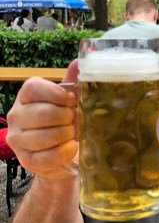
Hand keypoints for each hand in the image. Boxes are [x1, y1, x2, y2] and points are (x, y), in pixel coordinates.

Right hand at [7, 60, 78, 178]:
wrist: (65, 146)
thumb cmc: (67, 116)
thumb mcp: (71, 97)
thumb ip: (73, 80)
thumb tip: (77, 62)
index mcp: (27, 94)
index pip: (34, 88)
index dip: (57, 94)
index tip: (72, 99)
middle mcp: (16, 114)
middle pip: (42, 114)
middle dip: (66, 117)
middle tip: (75, 118)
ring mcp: (17, 138)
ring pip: (43, 137)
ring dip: (65, 135)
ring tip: (74, 133)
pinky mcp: (24, 159)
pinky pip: (45, 157)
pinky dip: (63, 153)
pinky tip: (71, 147)